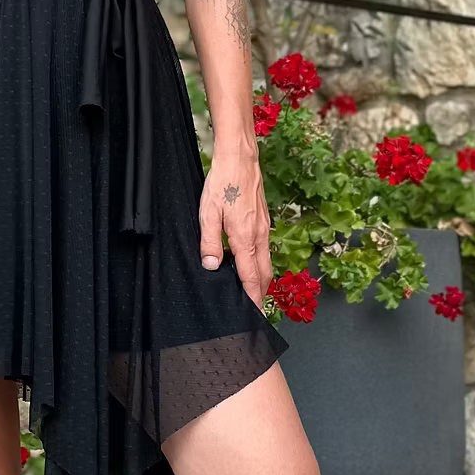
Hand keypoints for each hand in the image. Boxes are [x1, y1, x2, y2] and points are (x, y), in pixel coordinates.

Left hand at [198, 150, 272, 309]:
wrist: (241, 159)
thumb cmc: (223, 183)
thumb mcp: (208, 213)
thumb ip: (210, 242)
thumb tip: (212, 266)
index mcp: (245, 238)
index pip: (251, 278)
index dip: (252, 299)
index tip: (253, 315)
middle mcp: (259, 236)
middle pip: (264, 274)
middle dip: (260, 294)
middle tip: (254, 310)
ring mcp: (264, 228)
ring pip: (266, 262)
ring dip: (261, 279)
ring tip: (252, 292)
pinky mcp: (264, 220)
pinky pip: (265, 248)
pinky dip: (260, 263)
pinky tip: (249, 263)